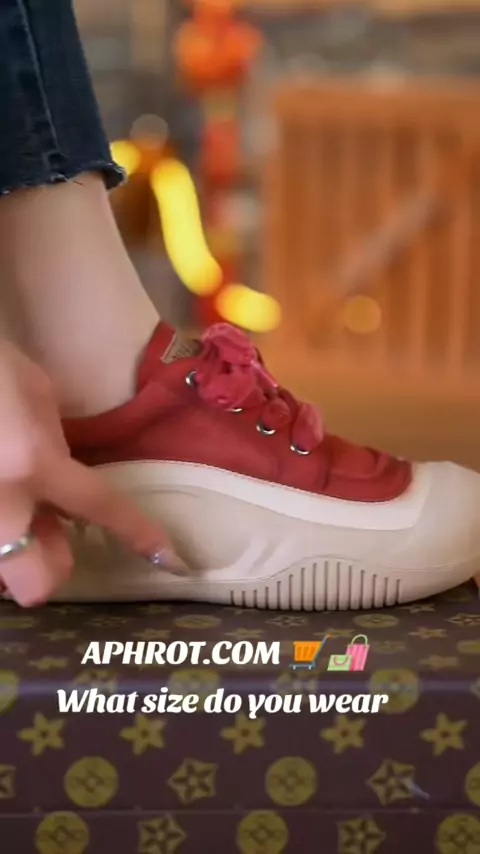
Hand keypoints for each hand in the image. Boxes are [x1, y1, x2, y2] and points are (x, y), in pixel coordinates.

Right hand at [0, 341, 177, 606]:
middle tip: (50, 532)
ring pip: (1, 571)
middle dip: (49, 566)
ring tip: (17, 515)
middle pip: (36, 582)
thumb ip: (57, 453)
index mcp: (34, 464)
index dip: (140, 536)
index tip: (171, 560)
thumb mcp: (40, 402)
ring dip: (14, 553)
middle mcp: (2, 502)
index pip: (101, 507)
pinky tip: (2, 495)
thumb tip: (66, 493)